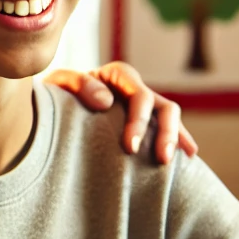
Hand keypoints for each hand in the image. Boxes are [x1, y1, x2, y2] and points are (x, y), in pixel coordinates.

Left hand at [45, 61, 197, 164]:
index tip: (130, 147)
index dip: (139, 120)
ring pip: (170, 118)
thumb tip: (107, 101)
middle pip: (164, 107)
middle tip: (160, 160)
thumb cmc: (56, 93)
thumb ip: (79, 84)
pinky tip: (187, 158)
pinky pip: (166, 129)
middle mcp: (135, 89)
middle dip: (165, 133)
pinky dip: (179, 140)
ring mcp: (142, 106)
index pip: (140, 95)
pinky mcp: (143, 122)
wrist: (51, 105)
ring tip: (174, 163)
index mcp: (118, 75)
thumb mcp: (60, 83)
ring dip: (176, 138)